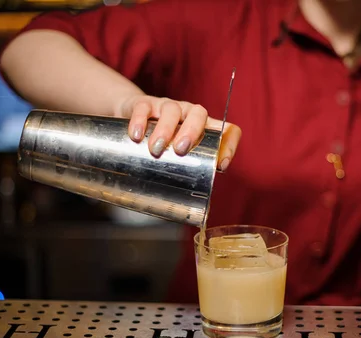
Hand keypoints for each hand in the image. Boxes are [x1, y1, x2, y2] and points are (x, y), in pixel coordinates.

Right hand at [115, 94, 241, 170]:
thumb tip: (194, 210)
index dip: (229, 145)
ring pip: (172, 111)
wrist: (131, 115)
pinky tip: (136, 136)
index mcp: (204, 128)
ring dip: (165, 129)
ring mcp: (168, 107)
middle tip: (179, 150)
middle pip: (198, 114)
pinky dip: (140, 121)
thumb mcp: (178, 156)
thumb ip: (186, 174)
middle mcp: (189, 114)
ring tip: (156, 149)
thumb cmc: (163, 141)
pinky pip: (144, 107)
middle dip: (191, 132)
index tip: (220, 165)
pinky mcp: (146, 104)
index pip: (228, 129)